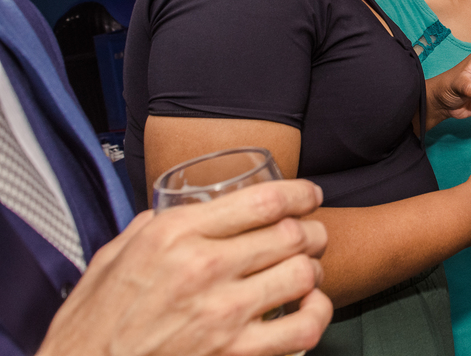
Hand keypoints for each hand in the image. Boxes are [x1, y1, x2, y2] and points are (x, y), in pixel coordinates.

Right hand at [38, 180, 330, 355]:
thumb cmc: (92, 328)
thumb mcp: (110, 261)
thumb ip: (149, 229)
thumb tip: (179, 210)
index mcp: (173, 236)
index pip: (264, 200)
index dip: (300, 193)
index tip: (310, 196)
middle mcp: (203, 268)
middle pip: (292, 233)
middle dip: (312, 231)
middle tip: (312, 236)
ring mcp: (222, 314)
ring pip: (303, 274)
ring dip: (314, 270)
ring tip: (308, 273)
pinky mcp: (236, 355)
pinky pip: (304, 327)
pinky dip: (317, 314)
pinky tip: (309, 309)